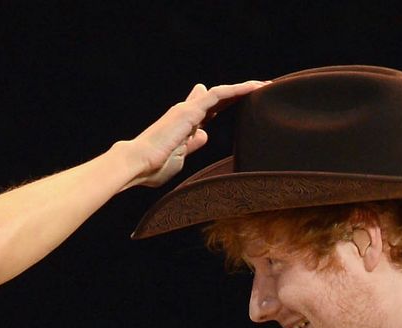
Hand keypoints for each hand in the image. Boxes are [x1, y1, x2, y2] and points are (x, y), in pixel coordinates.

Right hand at [125, 80, 264, 189]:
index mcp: (184, 125)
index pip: (208, 110)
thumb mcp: (180, 157)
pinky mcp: (190, 110)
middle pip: (217, 99)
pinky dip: (237, 90)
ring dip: (243, 88)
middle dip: (239, 94)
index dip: (226, 105)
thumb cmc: (152, 167)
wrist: (137, 163)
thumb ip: (192, 145)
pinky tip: (255, 87)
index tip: (243, 104)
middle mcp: (186, 113)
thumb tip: (205, 136)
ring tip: (264, 85)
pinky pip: (219, 94)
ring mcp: (188, 110)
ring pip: (221, 93)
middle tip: (260, 88)